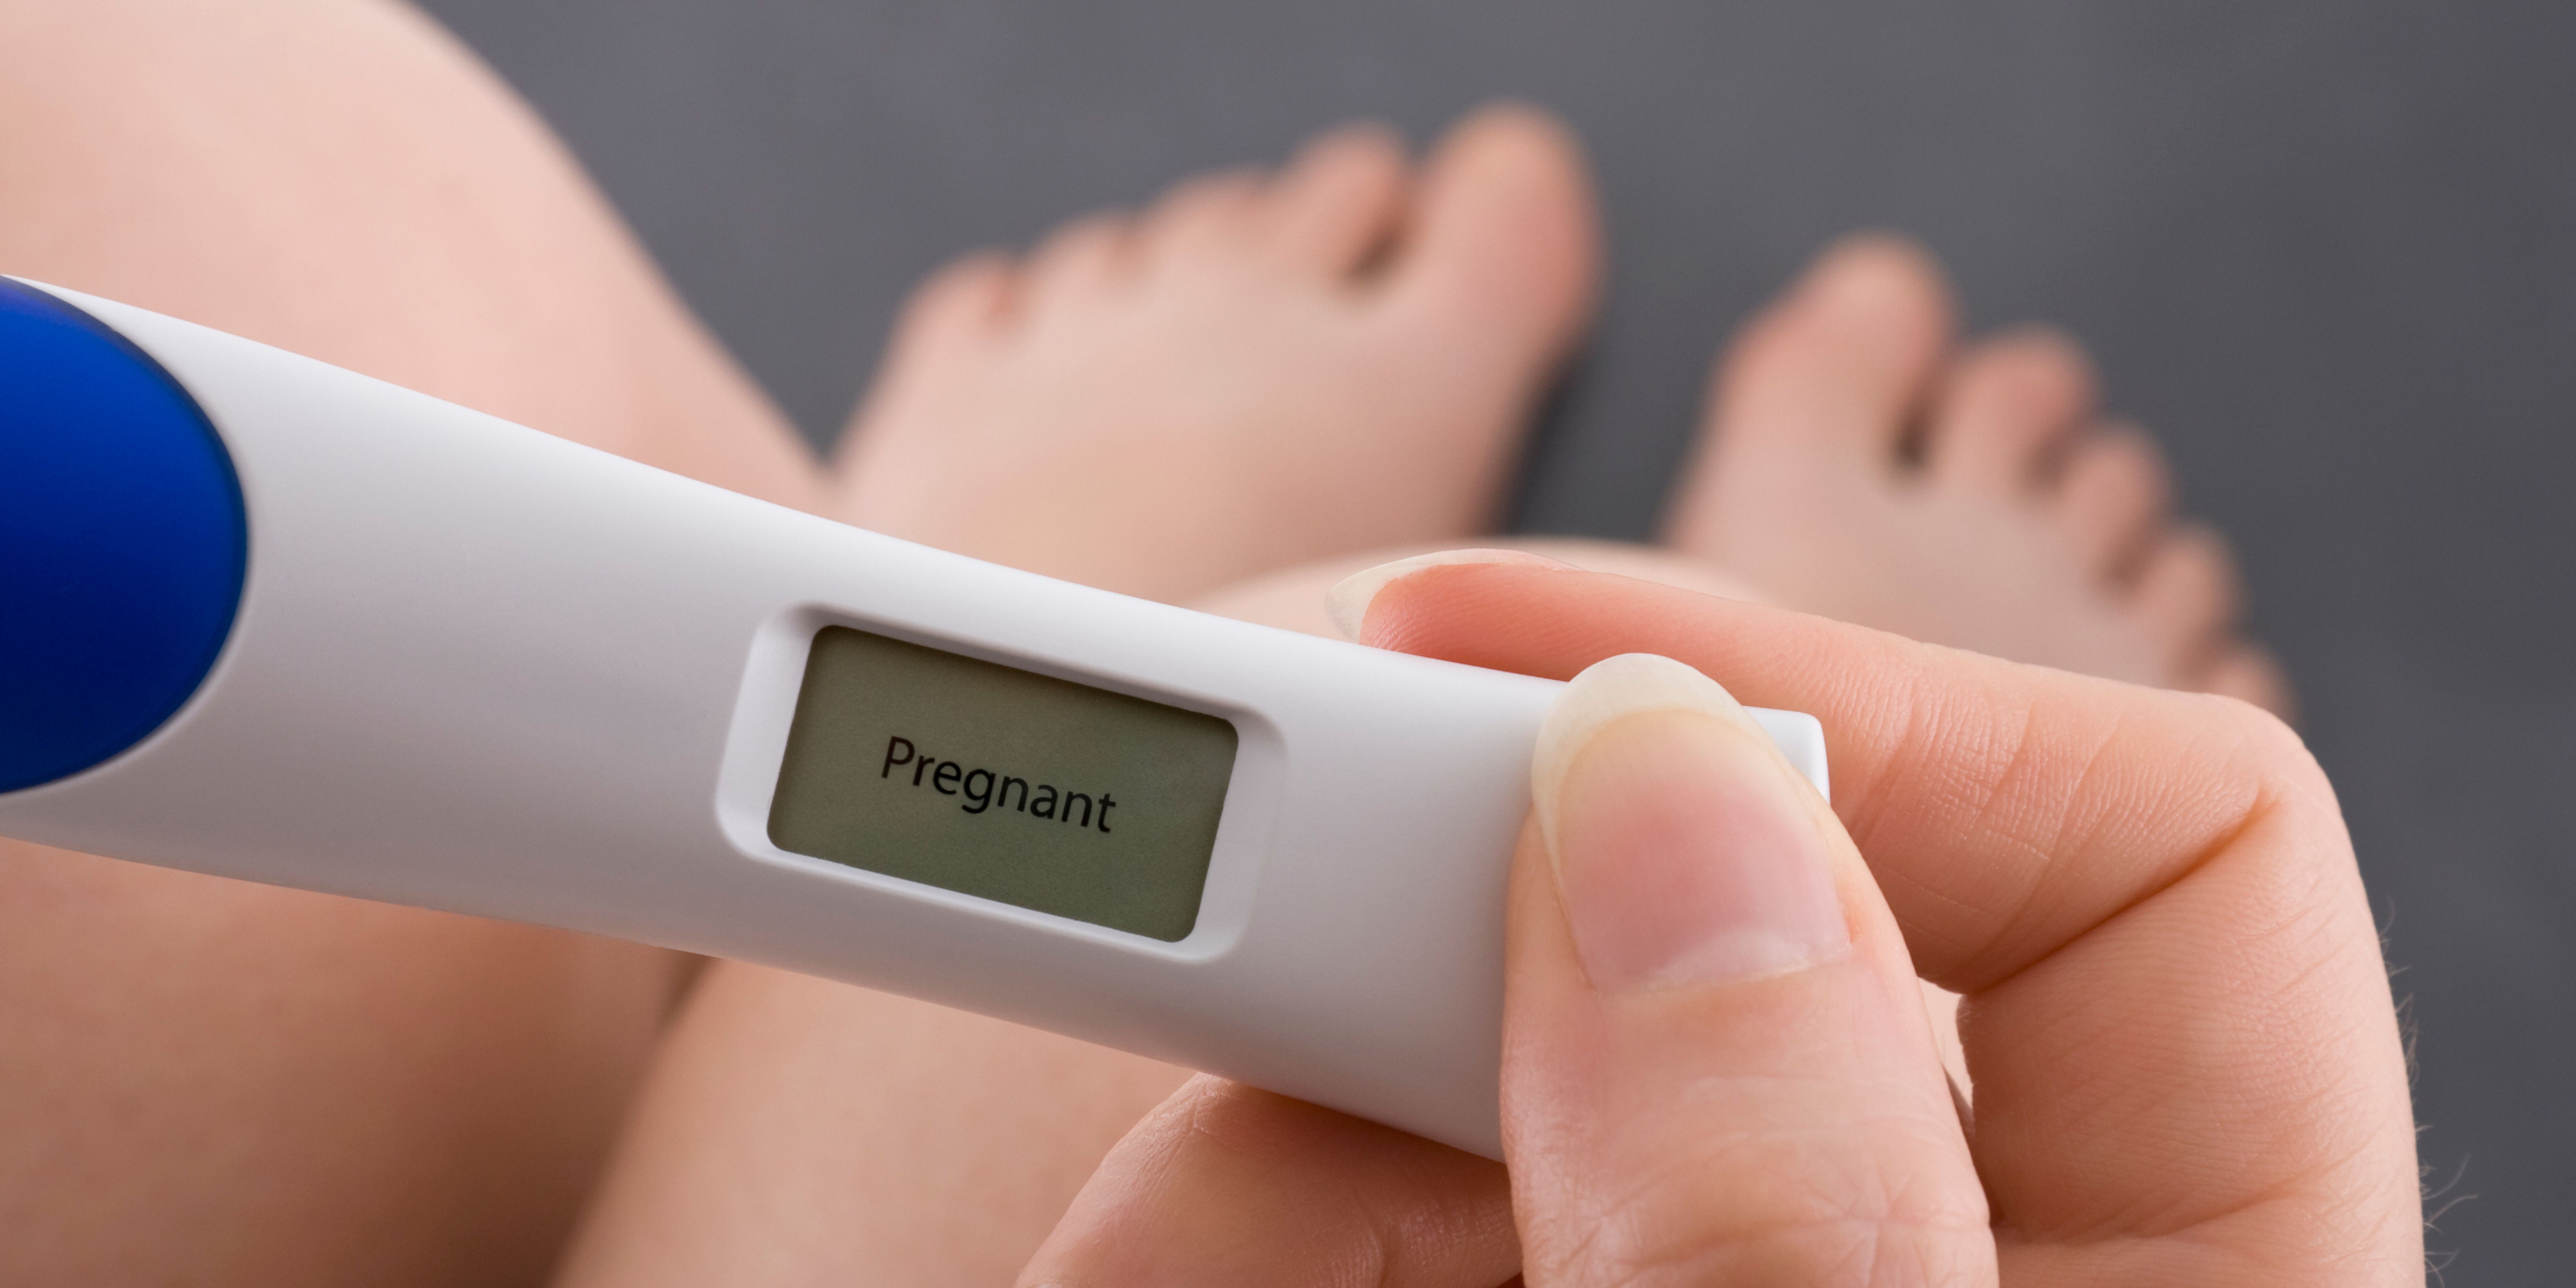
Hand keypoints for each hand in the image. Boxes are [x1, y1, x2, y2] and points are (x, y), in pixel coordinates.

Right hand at [1018, 557, 2418, 1286]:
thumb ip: (1796, 1219)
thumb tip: (1669, 810)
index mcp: (2190, 1286)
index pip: (2153, 850)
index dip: (1836, 707)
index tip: (1487, 676)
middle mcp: (1929, 1247)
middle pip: (1722, 921)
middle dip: (1430, 888)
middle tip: (1194, 881)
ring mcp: (1684, 1278)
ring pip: (1477, 1077)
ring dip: (1248, 1105)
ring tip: (1122, 1221)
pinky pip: (1332, 1207)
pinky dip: (1201, 1220)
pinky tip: (1127, 1257)